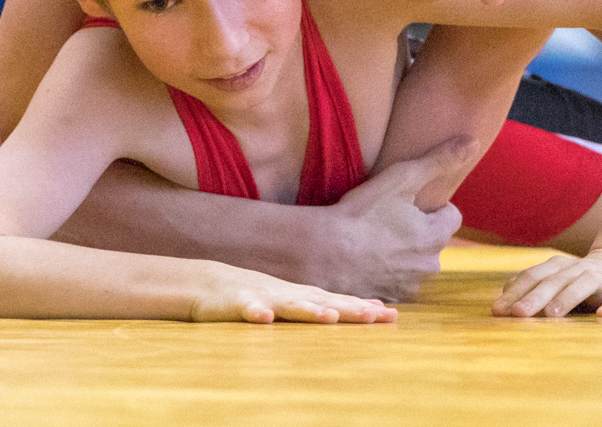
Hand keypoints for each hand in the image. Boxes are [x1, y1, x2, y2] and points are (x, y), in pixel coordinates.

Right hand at [192, 265, 398, 324]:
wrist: (209, 283)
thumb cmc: (258, 296)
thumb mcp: (294, 303)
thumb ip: (327, 306)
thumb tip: (370, 308)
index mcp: (302, 297)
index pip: (339, 303)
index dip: (364, 309)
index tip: (392, 316)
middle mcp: (288, 296)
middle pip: (322, 303)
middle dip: (348, 310)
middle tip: (374, 315)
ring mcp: (264, 298)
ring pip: (289, 306)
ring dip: (309, 311)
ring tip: (329, 317)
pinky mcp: (236, 304)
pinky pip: (246, 309)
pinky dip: (255, 313)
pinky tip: (263, 318)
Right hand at [305, 137, 476, 301]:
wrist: (323, 252)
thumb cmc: (362, 213)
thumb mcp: (402, 178)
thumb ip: (439, 160)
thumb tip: (472, 143)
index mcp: (435, 237)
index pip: (452, 217)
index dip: (433, 205)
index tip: (411, 201)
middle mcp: (429, 266)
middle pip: (434, 241)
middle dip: (419, 230)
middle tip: (390, 217)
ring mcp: (408, 285)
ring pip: (415, 262)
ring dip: (403, 252)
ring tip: (376, 238)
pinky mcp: (388, 298)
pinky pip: (396, 280)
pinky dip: (386, 270)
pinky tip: (367, 257)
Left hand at [490, 247, 601, 318]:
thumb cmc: (580, 282)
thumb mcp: (555, 281)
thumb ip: (529, 289)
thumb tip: (499, 303)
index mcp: (557, 268)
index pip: (532, 277)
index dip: (515, 293)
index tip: (498, 311)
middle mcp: (577, 269)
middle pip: (553, 281)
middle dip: (534, 297)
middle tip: (517, 314)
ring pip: (582, 285)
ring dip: (566, 299)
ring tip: (551, 314)